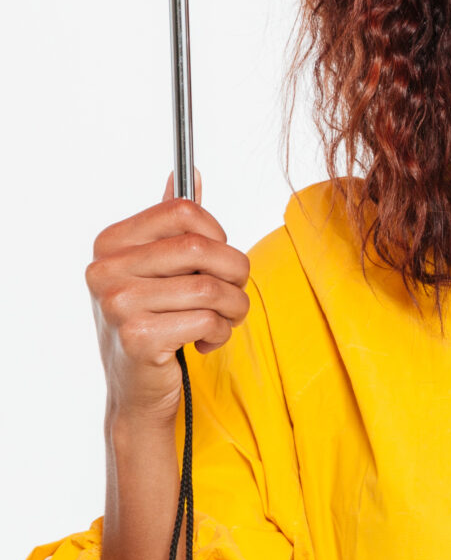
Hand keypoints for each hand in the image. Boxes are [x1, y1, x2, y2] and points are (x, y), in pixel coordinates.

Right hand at [89, 174, 248, 426]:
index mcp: (110, 244)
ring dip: (233, 307)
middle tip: (232, 292)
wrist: (138, 388)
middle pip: (203, 248)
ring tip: (221, 320)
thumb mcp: (159, 267)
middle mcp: (104, 271)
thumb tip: (187, 171)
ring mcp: (117, 305)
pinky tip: (204, 341)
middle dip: (236, 272)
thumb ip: (171, 222)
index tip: (215, 258)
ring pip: (211, 287)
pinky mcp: (136, 338)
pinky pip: (207, 320)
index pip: (183, 211)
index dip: (217, 234)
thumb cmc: (156, 319)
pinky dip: (221, 332)